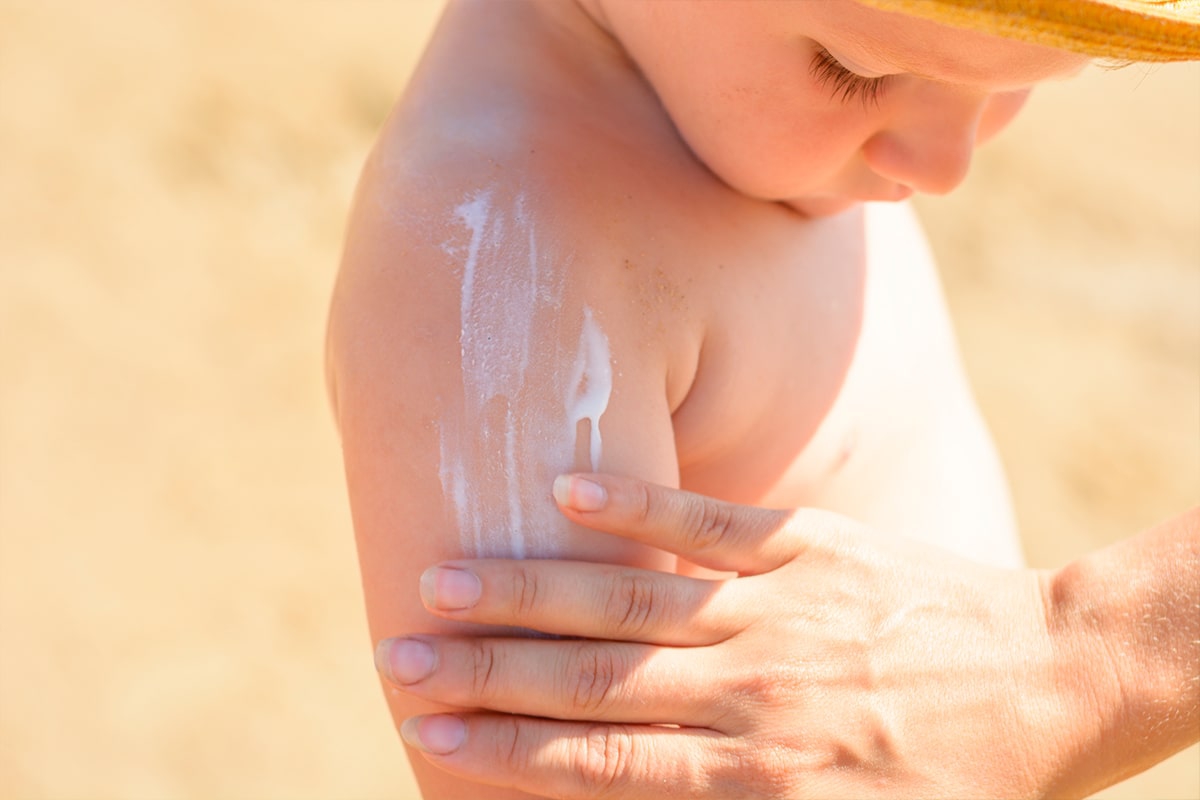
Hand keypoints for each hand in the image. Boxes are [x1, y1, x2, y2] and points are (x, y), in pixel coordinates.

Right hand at [375, 474, 1081, 798]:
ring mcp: (776, 609)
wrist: (1053, 680)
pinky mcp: (809, 544)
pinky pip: (709, 524)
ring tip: (445, 582)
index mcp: (759, 778)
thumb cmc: (956, 778)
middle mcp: (753, 694)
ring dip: (531, 594)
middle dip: (487, 678)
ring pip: (632, 604)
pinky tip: (565, 489)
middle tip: (399, 661)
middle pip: (595, 685)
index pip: (602, 766)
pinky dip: (635, 508)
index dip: (507, 753)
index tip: (429, 735)